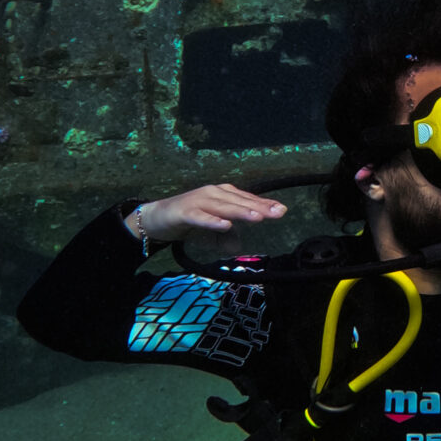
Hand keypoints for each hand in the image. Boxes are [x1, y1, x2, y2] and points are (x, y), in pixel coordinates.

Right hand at [127, 183, 287, 244]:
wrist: (157, 219)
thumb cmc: (189, 223)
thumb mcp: (212, 234)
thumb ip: (226, 239)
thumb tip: (238, 247)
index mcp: (223, 195)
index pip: (247, 200)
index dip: (264, 205)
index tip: (282, 211)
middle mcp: (213, 193)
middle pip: (239, 201)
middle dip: (259, 207)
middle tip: (278, 213)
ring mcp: (199, 201)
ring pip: (223, 207)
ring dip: (241, 212)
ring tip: (258, 218)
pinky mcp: (185, 212)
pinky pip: (201, 217)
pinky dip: (213, 221)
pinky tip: (226, 225)